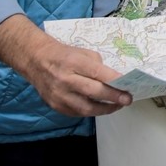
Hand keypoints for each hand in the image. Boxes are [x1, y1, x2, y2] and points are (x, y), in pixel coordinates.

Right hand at [0, 15, 131, 117]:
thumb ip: (99, 66)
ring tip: (117, 106)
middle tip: (127, 99)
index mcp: (73, 62)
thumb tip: (115, 80)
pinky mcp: (55, 106)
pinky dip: (91, 111)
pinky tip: (101, 108)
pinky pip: (77, 113)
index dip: (115, 81)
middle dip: (113, 98)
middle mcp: (65, 80)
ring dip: (105, 109)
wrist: (36, 61)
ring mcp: (59, 95)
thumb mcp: (83, 53)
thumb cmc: (64, 55)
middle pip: (93, 92)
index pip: (98, 73)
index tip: (128, 86)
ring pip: (86, 108)